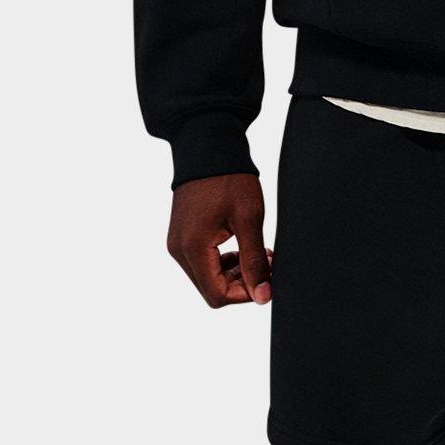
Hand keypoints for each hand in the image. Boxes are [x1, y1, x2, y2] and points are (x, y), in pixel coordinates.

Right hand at [168, 172, 272, 307]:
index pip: (217, 295)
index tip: (268, 277)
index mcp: (192, 248)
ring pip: (207, 278)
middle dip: (241, 283)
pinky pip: (202, 263)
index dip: (246, 293)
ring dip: (234, 273)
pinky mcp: (181, 236)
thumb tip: (262, 296)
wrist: (208, 147)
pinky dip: (223, 262)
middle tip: (267, 263)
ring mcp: (177, 243)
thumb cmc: (229, 179)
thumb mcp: (249, 219)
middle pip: (211, 289)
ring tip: (259, 253)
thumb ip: (254, 261)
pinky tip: (242, 246)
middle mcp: (178, 250)